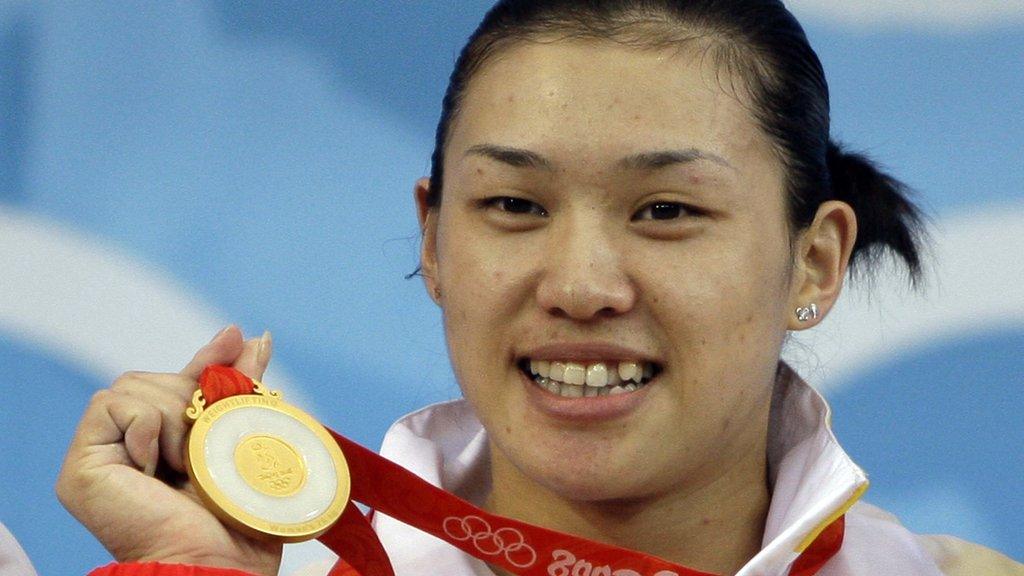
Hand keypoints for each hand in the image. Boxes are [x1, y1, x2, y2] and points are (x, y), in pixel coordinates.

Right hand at [57, 326, 281, 574]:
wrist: (218, 561)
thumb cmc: (236, 519)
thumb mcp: (242, 440)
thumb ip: (240, 390)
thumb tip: (258, 336)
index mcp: (160, 445)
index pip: (175, 384)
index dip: (206, 362)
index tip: (236, 338)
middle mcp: (123, 448)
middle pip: (152, 378)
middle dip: (190, 397)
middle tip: (207, 443)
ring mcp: (98, 455)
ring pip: (133, 386)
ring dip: (172, 420)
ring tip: (185, 468)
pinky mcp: (81, 465)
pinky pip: (113, 406)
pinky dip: (147, 429)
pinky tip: (157, 469)